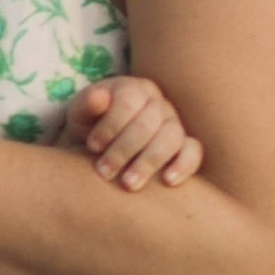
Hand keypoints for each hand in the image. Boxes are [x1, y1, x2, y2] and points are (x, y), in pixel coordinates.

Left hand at [69, 72, 203, 190]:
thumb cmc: (90, 128)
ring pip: (171, 137)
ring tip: (128, 184)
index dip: (110, 125)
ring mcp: (174, 123)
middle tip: (104, 172)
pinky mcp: (185, 145)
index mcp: (133, 89)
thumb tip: (99, 97)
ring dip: (149, 161)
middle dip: (123, 149)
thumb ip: (87, 105)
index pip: (128, 101)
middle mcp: (157, 103)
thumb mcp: (80, 115)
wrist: (101, 147)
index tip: (92, 147)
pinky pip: (193, 152)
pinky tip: (168, 181)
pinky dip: (184, 165)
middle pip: (148, 123)